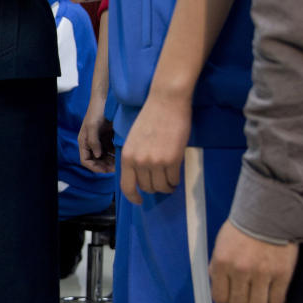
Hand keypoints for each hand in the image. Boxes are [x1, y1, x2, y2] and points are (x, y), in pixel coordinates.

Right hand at [78, 95, 115, 173]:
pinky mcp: (107, 136)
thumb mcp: (93, 126)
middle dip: (105, 165)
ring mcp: (99, 140)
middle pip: (96, 160)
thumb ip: (94, 142)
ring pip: (104, 156)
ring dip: (111, 161)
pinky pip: (111, 149)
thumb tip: (98, 156)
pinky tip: (123, 153)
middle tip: (116, 168)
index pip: (86, 160)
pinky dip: (116, 153)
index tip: (106, 170)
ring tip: (121, 162)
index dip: (95, 167)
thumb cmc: (97, 111)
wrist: (105, 98)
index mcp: (84, 141)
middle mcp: (90, 143)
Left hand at [120, 91, 191, 205]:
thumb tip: (140, 175)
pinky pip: (173, 180)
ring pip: (161, 187)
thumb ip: (135, 157)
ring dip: (166, 187)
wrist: (166, 101)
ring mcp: (156, 162)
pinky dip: (175, 182)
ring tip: (170, 182)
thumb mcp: (134, 139)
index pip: (126, 186)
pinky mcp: (172, 159)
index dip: (133, 197)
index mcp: (127, 156)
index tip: (139, 201)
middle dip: (154, 188)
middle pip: (147, 188)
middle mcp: (139, 162)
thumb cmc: (151, 117)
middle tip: (161, 183)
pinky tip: (176, 178)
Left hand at [210, 220, 298, 302]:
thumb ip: (217, 267)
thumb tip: (218, 286)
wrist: (269, 212)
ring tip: (260, 298)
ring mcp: (262, 274)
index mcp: (222, 263)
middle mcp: (240, 270)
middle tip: (247, 298)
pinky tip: (272, 294)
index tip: (231, 299)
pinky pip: (276, 302)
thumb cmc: (243, 228)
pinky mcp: (282, 274)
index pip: (220, 299)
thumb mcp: (221, 245)